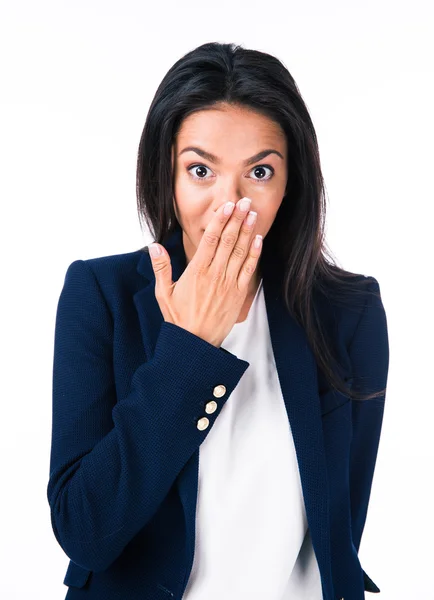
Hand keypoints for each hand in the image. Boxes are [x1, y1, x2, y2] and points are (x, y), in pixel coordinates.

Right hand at [148, 197, 261, 346]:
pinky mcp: (239, 294)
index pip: (210, 240)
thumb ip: (161, 268)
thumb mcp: (164, 294)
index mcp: (197, 271)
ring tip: (252, 214)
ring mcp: (229, 284)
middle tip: (244, 201)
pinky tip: (258, 239)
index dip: (220, 221)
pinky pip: (249, 270)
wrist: (196, 344)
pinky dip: (255, 254)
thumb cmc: (179, 319)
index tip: (227, 206)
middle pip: (229, 241)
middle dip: (237, 219)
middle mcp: (215, 274)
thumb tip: (154, 246)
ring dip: (248, 231)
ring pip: (241, 252)